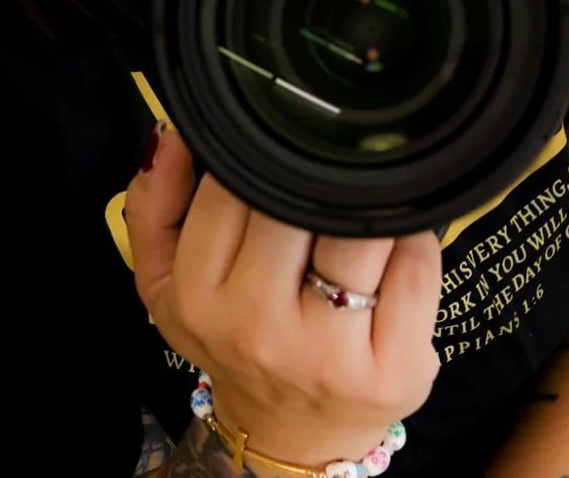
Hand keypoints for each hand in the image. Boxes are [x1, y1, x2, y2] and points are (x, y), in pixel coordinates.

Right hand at [127, 123, 441, 466]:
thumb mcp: (165, 281)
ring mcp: (329, 352)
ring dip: (369, 206)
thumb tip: (169, 135)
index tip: (275, 166)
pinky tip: (396, 246)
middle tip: (322, 189)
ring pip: (359, 231)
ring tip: (361, 211)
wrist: (290, 433)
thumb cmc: (233, 338)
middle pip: (298, 206)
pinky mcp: (392, 368)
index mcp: (197, 298)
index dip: (260, 162)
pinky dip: (413, 238)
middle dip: (316, 184)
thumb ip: (153, 203)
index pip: (232, 190)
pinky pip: (415, 265)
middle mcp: (258, 328)